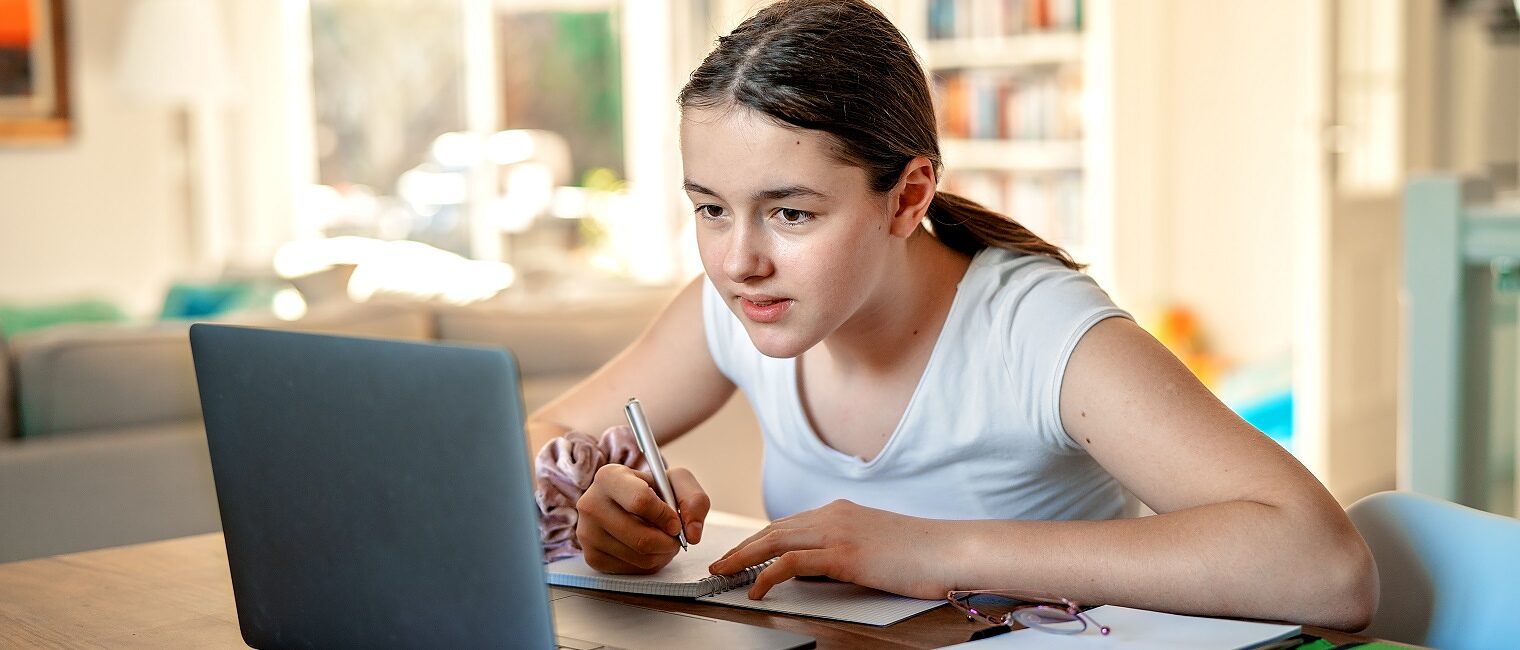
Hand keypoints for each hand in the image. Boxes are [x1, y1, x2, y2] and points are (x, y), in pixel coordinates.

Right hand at [575, 463, 709, 573]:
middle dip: (668, 542)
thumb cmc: (650, 490)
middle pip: (640, 538)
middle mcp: (591, 504)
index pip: (641, 502)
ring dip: (662, 554)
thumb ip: (694, 500)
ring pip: (638, 557)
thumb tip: (692, 534)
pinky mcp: (591, 557)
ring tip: (664, 541)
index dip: (666, 516)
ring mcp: (587, 533)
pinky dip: (649, 563)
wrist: (625, 502)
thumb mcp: (676, 482)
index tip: (675, 522)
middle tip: (675, 538)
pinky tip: (648, 549)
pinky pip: (631, 570)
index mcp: (609, 477)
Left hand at [707, 499, 948, 599]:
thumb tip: (820, 571)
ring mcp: (837, 531)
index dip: (759, 540)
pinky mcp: (843, 553)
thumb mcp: (876, 547)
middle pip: (773, 530)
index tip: (740, 554)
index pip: (787, 524)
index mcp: (841, 512)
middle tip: (719, 563)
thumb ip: (846, 552)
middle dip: (742, 547)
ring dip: (743, 558)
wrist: (952, 549)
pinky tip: (755, 588)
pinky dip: (767, 574)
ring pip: (774, 541)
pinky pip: (791, 563)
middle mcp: (834, 515)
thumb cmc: (923, 554)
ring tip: (723, 573)